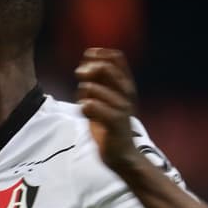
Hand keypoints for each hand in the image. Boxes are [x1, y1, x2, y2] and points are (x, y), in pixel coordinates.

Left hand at [75, 47, 140, 173]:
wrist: (121, 153)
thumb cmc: (109, 123)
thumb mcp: (105, 97)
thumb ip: (98, 79)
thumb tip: (87, 58)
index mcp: (126, 84)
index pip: (116, 57)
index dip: (99, 54)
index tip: (87, 60)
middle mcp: (127, 93)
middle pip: (104, 68)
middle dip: (87, 71)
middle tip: (81, 80)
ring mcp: (122, 107)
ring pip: (91, 88)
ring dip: (82, 95)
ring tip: (86, 105)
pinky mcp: (115, 121)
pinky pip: (91, 105)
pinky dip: (84, 108)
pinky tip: (87, 114)